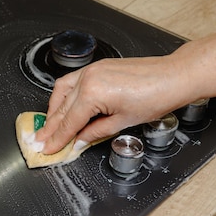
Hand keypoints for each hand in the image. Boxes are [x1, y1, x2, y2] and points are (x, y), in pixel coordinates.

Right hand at [35, 55, 190, 153]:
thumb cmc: (156, 97)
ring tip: (49, 125)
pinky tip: (62, 105)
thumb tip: (80, 141)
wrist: (174, 76)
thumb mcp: (122, 122)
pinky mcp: (97, 67)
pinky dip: (63, 95)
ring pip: (61, 91)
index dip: (57, 138)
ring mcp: (91, 70)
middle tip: (41, 140)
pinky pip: (71, 81)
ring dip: (53, 109)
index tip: (47, 148)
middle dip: (50, 127)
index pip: (69, 122)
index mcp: (93, 94)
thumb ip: (95, 132)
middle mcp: (88, 79)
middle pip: (62, 108)